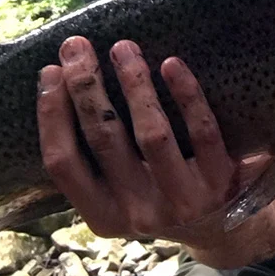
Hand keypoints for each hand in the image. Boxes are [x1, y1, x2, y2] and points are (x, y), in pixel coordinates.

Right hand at [37, 36, 274, 265]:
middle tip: (77, 46)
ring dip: (134, 85)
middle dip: (86, 88)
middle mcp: (138, 213)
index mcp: (102, 216)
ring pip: (152, 134)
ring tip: (123, 47)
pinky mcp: (220, 183)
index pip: (63, 164)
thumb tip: (63, 84)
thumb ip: (96, 159)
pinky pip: (202, 132)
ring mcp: (181, 201)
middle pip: (104, 140)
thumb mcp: (120, 195)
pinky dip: (186, 95)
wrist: (224, 229)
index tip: (49, 72)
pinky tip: (172, 65)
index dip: (51, 116)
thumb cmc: (160, 197)